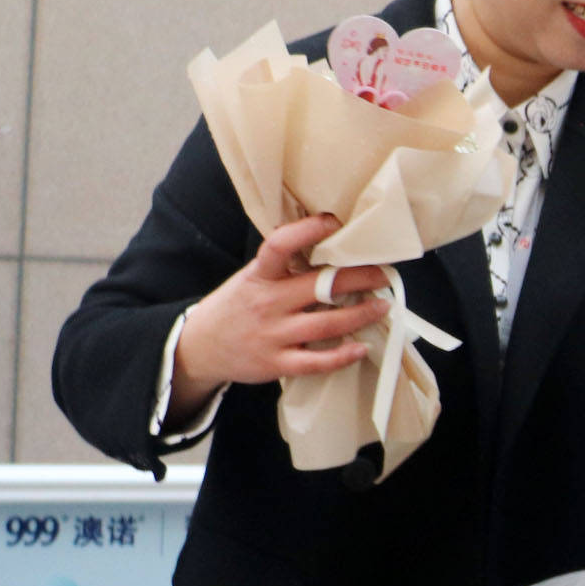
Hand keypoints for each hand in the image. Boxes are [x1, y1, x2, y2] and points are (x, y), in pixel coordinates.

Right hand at [169, 214, 393, 420]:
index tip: (334, 222)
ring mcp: (272, 335)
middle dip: (359, 278)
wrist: (199, 347)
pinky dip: (342, 356)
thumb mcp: (251, 278)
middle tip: (385, 274)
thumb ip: (284, 267)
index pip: (278, 246)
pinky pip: (316, 362)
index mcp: (259, 276)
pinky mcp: (276, 363)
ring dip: (360, 314)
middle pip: (320, 287)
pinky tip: (361, 348)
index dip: (306, 231)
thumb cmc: (236, 307)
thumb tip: (331, 248)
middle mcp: (266, 303)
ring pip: (325, 325)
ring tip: (382, 305)